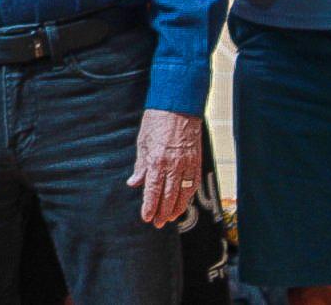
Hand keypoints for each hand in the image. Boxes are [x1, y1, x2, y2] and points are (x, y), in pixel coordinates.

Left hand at [126, 109, 201, 226]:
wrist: (178, 106)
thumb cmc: (156, 121)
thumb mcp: (142, 141)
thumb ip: (140, 165)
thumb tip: (134, 183)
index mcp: (156, 160)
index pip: (152, 189)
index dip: (149, 205)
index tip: (146, 217)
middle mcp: (173, 165)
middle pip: (168, 195)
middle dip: (161, 212)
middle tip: (156, 223)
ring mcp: (187, 164)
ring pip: (183, 193)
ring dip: (176, 209)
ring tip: (168, 219)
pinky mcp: (196, 162)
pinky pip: (193, 184)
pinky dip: (188, 197)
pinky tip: (183, 204)